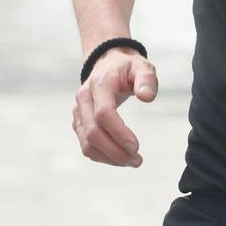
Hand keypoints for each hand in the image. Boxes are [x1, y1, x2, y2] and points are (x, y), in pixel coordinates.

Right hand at [71, 49, 153, 167]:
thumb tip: (147, 97)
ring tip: (132, 161)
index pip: (103, 113)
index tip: (136, 146)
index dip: (119, 133)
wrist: (107, 63)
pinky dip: (103, 156)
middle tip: (138, 160)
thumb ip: (146, 80)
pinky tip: (120, 158)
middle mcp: (84, 99)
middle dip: (116, 151)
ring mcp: (78, 112)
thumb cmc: (126, 68)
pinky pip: (86, 146)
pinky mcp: (79, 122)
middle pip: (93, 133)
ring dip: (109, 158)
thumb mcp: (142, 66)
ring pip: (87, 144)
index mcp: (99, 84)